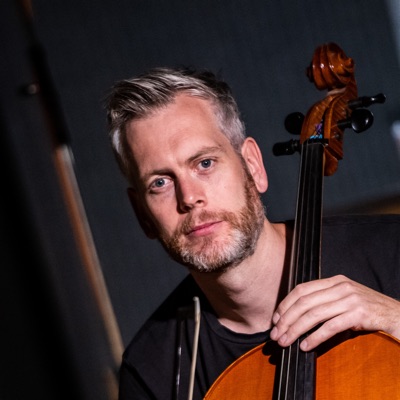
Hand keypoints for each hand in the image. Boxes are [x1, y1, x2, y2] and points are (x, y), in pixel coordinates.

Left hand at [270, 274, 399, 350]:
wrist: (397, 315)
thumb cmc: (368, 310)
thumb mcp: (344, 298)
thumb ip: (324, 300)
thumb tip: (296, 315)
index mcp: (334, 281)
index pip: (302, 289)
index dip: (286, 304)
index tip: (275, 318)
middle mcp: (340, 287)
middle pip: (304, 302)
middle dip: (286, 319)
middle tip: (276, 334)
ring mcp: (350, 299)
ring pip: (314, 314)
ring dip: (296, 330)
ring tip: (286, 341)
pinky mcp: (359, 314)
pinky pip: (330, 326)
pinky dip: (315, 337)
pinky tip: (305, 345)